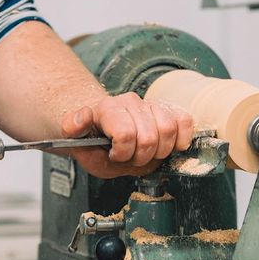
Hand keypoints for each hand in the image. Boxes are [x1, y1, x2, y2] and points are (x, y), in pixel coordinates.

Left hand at [59, 93, 193, 178]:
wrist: (107, 133)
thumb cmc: (95, 142)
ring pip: (168, 129)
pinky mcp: (169, 109)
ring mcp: (151, 104)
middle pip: (150, 137)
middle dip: (141, 157)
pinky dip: (180, 140)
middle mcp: (130, 101)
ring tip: (146, 153)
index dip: (123, 154)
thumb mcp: (78, 144)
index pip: (126, 134)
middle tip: (131, 158)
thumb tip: (81, 117)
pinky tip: (167, 147)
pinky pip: (184, 122)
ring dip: (160, 151)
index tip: (115, 156)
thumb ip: (73, 131)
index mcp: (106, 109)